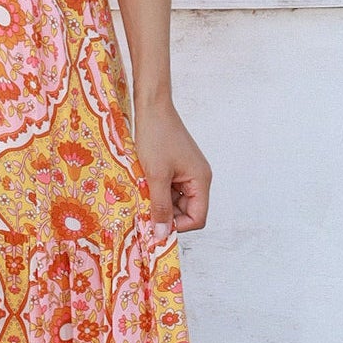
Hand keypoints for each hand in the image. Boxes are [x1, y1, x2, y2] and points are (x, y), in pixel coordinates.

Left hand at [132, 98, 211, 238]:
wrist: (151, 107)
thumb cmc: (156, 137)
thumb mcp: (156, 176)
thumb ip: (160, 207)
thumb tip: (163, 235)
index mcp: (201, 180)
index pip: (198, 218)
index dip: (178, 226)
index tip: (155, 226)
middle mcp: (198, 177)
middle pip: (186, 211)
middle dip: (166, 214)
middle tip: (143, 211)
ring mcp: (187, 171)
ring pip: (175, 200)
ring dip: (158, 202)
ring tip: (141, 195)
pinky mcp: (175, 166)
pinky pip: (168, 188)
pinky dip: (156, 191)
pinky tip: (142, 185)